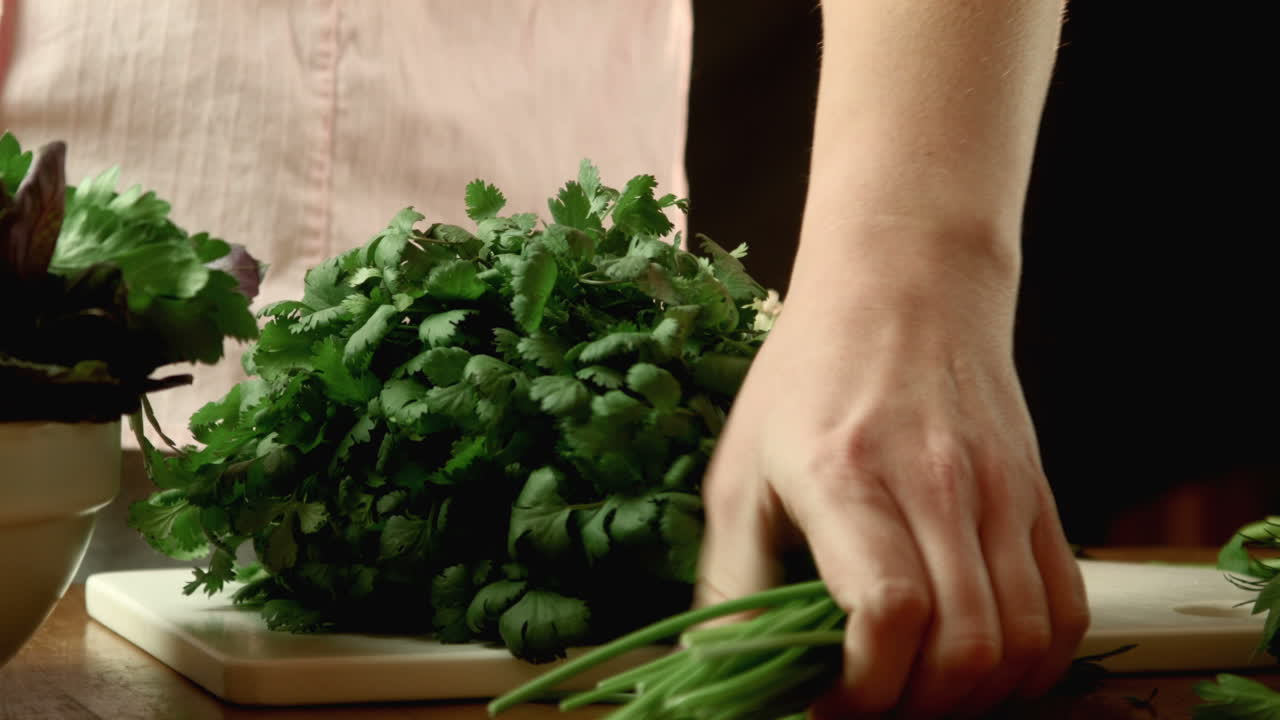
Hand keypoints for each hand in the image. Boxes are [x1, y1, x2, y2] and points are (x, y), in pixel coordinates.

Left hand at [695, 256, 1088, 717]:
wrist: (906, 287)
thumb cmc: (810, 378)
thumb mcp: (741, 468)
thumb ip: (730, 578)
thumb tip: (718, 666)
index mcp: (847, 477)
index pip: (890, 609)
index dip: (867, 685)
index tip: (832, 702)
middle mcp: (937, 485)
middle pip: (966, 645)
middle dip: (918, 707)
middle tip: (872, 706)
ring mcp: (1000, 490)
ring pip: (1024, 640)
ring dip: (976, 695)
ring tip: (921, 690)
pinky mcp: (1038, 495)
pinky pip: (1064, 608)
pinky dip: (1034, 661)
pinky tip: (983, 665)